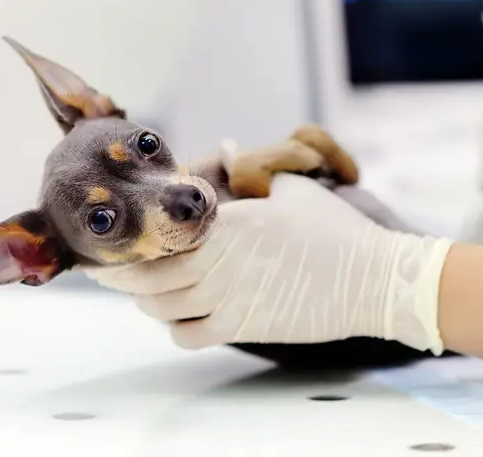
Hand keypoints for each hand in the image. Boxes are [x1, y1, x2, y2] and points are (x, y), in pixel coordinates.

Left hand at [85, 174, 451, 352]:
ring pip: (160, 308)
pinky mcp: (242, 327)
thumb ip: (251, 170)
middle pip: (146, 275)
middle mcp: (217, 262)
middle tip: (111, 267)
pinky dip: (175, 329)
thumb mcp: (292, 189)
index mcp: (226, 223)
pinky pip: (187, 336)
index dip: (128, 237)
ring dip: (146, 300)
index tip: (115, 234)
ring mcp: (227, 299)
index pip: (158, 232)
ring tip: (145, 290)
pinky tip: (181, 317)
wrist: (371, 279)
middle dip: (120, 272)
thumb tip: (228, 145)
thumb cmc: (333, 229)